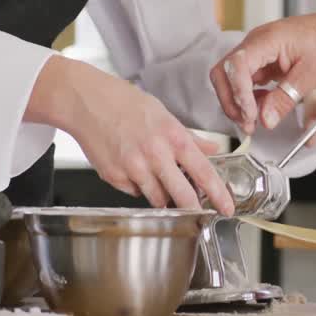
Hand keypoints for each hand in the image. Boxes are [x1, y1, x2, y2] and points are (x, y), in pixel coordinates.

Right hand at [28, 56, 235, 215]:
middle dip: (193, 208)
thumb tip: (212, 149)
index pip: (203, 171)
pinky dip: (138, 186)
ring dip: (163, 195)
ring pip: (157, 198)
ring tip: (154, 174)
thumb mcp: (164, 114)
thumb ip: (189, 137)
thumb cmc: (126, 104)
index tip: (227, 207)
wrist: (88, 103)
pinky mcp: (114, 177)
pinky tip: (132, 167)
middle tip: (198, 212)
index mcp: (172, 136)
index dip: (218, 193)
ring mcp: (133, 168)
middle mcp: (155, 155)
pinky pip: (135, 192)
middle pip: (182, 195)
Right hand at [209, 8, 315, 134]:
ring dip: (238, 101)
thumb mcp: (312, 74)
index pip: (236, 66)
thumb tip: (265, 120)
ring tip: (255, 120)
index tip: (251, 115)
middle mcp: (257, 42)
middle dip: (231, 101)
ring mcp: (259, 51)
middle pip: (224, 72)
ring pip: (232, 78)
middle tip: (247, 123)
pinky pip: (246, 79)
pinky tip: (263, 107)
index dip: (239, 94)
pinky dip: (250, 97)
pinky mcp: (264, 59)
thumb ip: (286, 97)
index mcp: (267, 40)